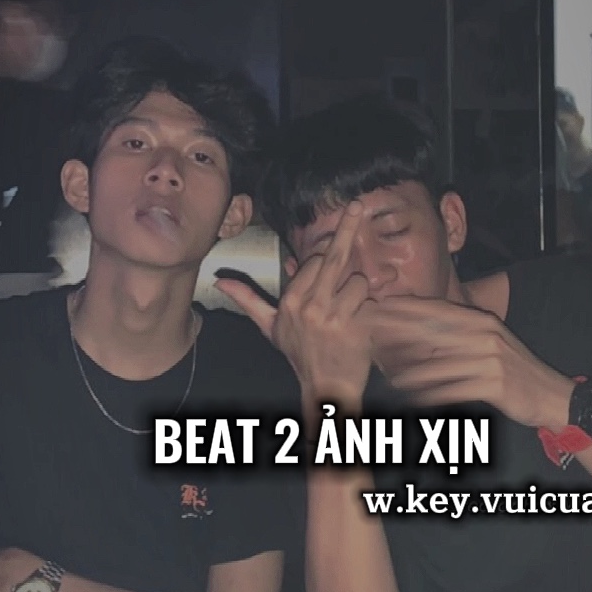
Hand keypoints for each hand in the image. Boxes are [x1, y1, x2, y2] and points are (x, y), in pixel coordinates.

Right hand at [216, 203, 373, 423]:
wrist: (326, 387)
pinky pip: (371, 300)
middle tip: (357, 204)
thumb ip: (248, 299)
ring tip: (351, 312)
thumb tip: (220, 280)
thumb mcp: (270, 327)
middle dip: (348, 228)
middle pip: (334, 257)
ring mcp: (335, 315)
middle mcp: (310, 305)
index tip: (330, 251)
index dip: (324, 259)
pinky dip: (371, 308)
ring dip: (361, 292)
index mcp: (290, 301)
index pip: (313, 261)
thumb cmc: (299, 354)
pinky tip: (361, 324)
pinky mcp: (357, 325)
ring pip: (358, 280)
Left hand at [368, 297, 573, 430]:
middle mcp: (485, 335)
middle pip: (433, 332)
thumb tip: (422, 332)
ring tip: (389, 378)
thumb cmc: (514, 371)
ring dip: (412, 373)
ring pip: (440, 364)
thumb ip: (461, 335)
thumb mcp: (491, 344)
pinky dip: (432, 396)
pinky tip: (416, 401)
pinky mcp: (494, 384)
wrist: (552, 395)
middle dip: (400, 332)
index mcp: (482, 322)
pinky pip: (454, 390)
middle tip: (373, 333)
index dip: (408, 308)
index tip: (382, 306)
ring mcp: (490, 359)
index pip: (438, 311)